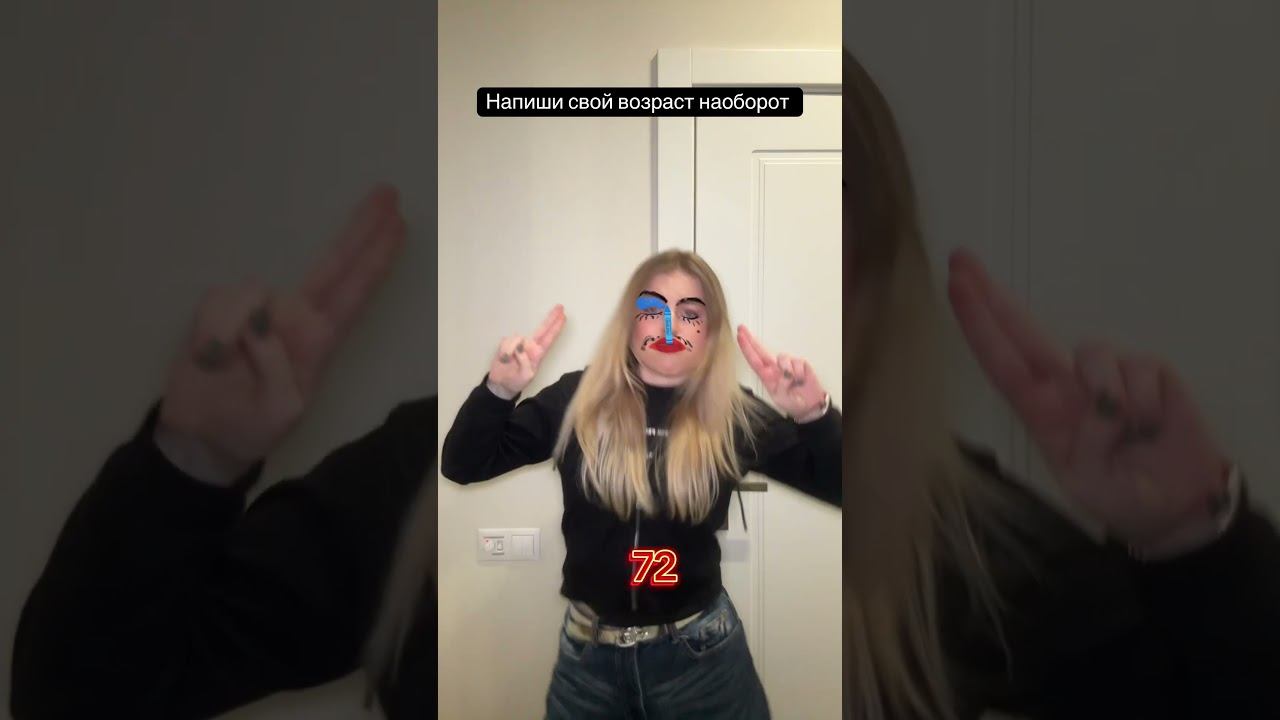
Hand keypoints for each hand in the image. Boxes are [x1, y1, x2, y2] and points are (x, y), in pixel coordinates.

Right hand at [157, 184, 406, 483]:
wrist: (202, 437)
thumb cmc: (251, 426)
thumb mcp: (280, 410)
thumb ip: (277, 368)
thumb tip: (260, 324)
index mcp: (320, 338)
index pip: (356, 292)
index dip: (377, 259)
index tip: (400, 224)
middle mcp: (295, 314)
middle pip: (333, 262)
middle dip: (360, 228)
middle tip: (387, 193)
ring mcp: (257, 310)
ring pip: (252, 291)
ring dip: (234, 330)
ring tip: (225, 366)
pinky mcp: (217, 311)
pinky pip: (217, 303)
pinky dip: (211, 333)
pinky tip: (210, 358)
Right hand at [486, 305, 565, 399]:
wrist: (501, 384)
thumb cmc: (517, 381)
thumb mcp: (525, 376)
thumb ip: (525, 362)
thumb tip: (520, 348)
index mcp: (538, 354)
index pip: (549, 338)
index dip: (556, 328)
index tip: (563, 317)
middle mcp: (530, 346)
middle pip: (542, 329)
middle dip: (551, 318)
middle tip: (560, 307)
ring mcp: (518, 344)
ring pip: (516, 338)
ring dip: (511, 350)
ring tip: (508, 361)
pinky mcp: (506, 344)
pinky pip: (505, 341)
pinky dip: (504, 351)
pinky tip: (504, 359)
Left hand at [736, 325, 827, 421]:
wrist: (809, 405)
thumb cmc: (792, 402)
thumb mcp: (780, 398)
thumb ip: (779, 384)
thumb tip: (783, 372)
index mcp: (767, 376)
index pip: (754, 360)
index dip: (746, 349)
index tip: (739, 337)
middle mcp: (775, 368)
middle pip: (761, 351)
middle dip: (751, 339)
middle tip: (742, 328)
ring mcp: (787, 365)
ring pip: (782, 357)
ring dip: (788, 371)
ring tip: (793, 382)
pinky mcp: (800, 364)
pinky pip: (797, 362)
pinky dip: (799, 373)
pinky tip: (800, 379)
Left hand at [947, 248, 1229, 550]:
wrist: (1178, 506)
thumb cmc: (1123, 494)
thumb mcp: (1087, 482)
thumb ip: (1087, 442)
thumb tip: (1101, 401)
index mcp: (1042, 412)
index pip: (1001, 362)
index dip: (977, 325)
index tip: (955, 287)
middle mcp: (1066, 385)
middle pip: (1022, 330)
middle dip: (990, 294)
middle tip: (961, 259)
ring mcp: (1107, 374)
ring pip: (1094, 352)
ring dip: (1113, 398)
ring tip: (1131, 434)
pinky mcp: (1150, 372)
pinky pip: (1142, 368)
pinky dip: (1147, 403)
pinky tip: (1152, 424)